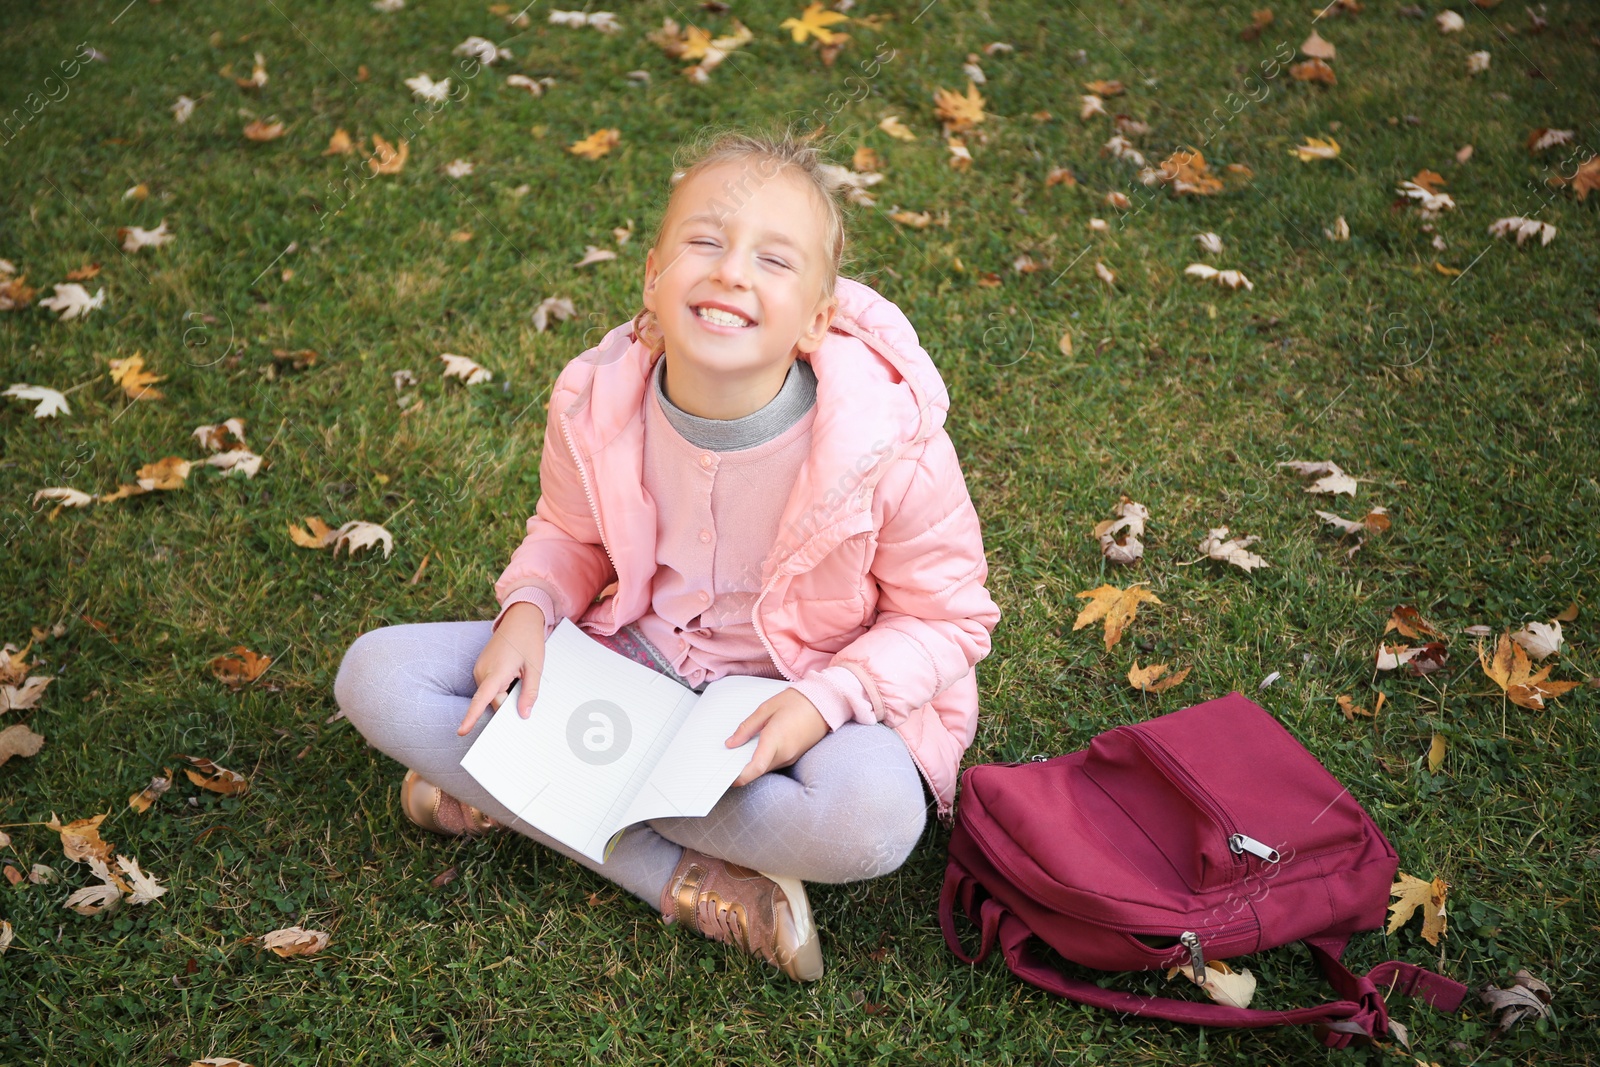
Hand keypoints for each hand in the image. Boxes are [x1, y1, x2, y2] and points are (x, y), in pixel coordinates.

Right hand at [459, 603, 546, 735]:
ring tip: (518, 673)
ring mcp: (479, 669)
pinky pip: (490, 687)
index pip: (482, 699)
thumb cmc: (528, 640)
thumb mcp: (535, 668)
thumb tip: (524, 715)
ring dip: (506, 692)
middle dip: (508, 702)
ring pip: (492, 695)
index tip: (462, 731)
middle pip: (493, 701)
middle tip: (523, 685)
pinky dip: (501, 686)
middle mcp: (482, 671)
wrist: (520, 619)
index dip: (472, 717)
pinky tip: (512, 673)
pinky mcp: (481, 668)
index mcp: (496, 671)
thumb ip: (530, 693)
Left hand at [726, 687, 828, 786]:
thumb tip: (731, 743)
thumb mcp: (766, 709)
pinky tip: (758, 748)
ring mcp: (792, 757)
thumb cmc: (797, 702)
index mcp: (776, 739)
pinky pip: (775, 763)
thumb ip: (747, 727)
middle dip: (743, 769)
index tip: (729, 776)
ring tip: (742, 750)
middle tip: (729, 759)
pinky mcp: (795, 757)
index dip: (740, 776)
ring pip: (766, 768)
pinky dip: (764, 760)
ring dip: (754, 764)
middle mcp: (785, 753)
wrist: (825, 703)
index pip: (756, 767)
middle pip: (758, 771)